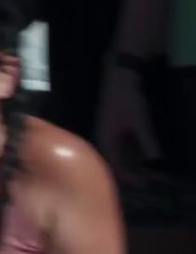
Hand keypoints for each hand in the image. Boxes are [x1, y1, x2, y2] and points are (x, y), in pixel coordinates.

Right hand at [95, 64, 158, 182]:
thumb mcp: (140, 122)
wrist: (121, 75)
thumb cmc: (127, 98)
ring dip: (133, 163)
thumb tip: (156, 164)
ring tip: (150, 171)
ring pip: (120, 154)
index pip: (115, 166)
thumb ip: (148, 143)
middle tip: (150, 181)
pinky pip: (123, 146)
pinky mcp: (116, 126)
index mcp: (106, 139)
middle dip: (132, 173)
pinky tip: (145, 155)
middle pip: (116, 162)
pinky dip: (134, 153)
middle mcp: (105, 138)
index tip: (146, 185)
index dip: (130, 178)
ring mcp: (110, 132)